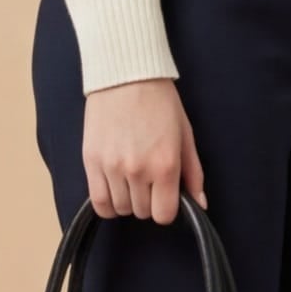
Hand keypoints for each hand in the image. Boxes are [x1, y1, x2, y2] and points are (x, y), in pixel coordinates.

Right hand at [81, 77, 207, 223]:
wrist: (125, 76)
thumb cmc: (160, 102)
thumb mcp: (185, 135)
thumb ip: (193, 173)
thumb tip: (200, 204)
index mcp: (165, 165)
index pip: (163, 215)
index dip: (166, 208)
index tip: (165, 195)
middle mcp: (138, 171)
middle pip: (142, 212)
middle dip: (148, 201)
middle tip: (148, 180)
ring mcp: (112, 168)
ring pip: (120, 209)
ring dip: (127, 200)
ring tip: (130, 180)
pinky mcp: (91, 162)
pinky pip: (98, 202)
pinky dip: (107, 203)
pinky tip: (114, 189)